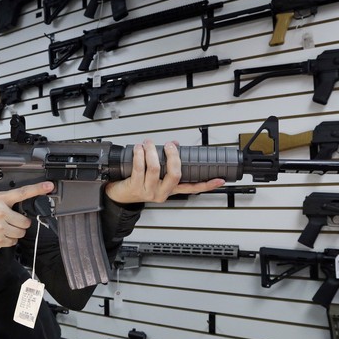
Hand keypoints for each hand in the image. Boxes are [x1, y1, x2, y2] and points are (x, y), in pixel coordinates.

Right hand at [0, 181, 53, 253]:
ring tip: (0, 230)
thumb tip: (14, 206)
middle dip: (20, 224)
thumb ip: (0, 202)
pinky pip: (12, 242)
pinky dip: (7, 241)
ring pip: (20, 233)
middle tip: (9, 224)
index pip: (21, 192)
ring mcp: (0, 227)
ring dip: (14, 234)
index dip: (37, 189)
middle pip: (25, 221)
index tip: (49, 186)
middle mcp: (0, 212)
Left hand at [104, 140, 224, 203]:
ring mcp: (149, 191)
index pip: (192, 188)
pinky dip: (140, 154)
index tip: (220, 179)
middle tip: (169, 145)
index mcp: (170, 190)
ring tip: (148, 143)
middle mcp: (161, 193)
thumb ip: (166, 160)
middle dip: (172, 155)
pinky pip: (140, 167)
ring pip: (155, 167)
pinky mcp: (135, 187)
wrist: (118, 196)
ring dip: (151, 151)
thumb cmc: (137, 183)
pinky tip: (138, 148)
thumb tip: (174, 144)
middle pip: (175, 174)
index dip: (207, 184)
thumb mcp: (154, 174)